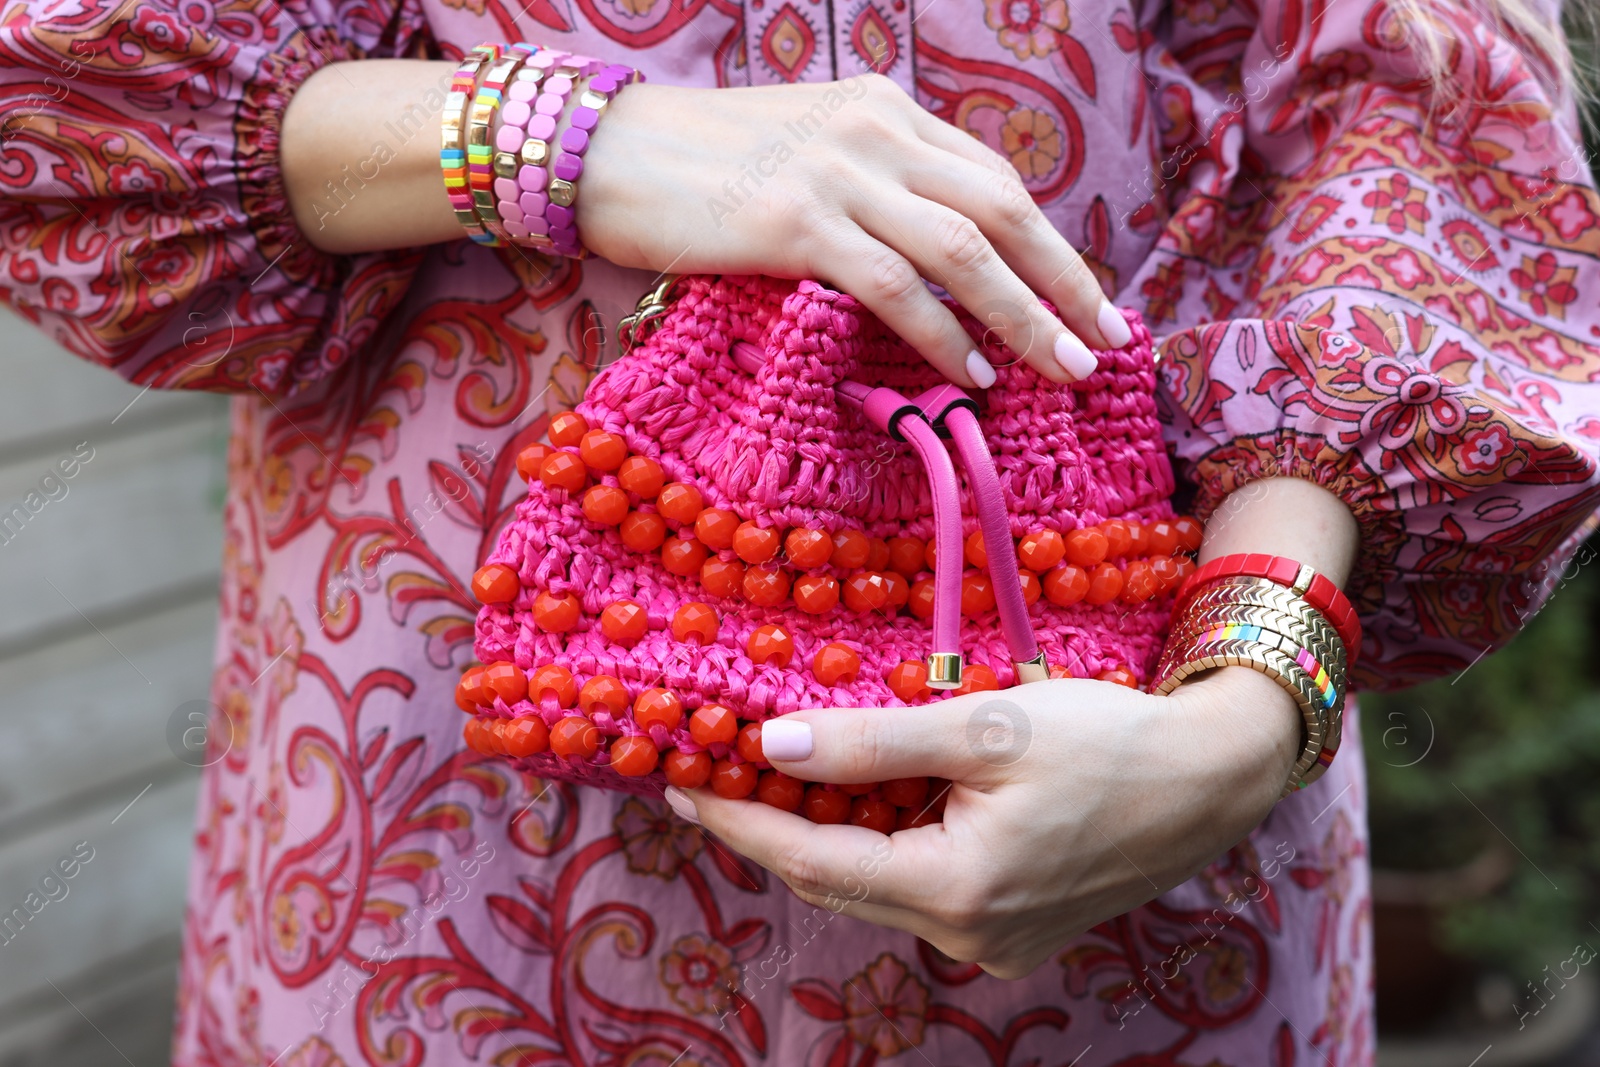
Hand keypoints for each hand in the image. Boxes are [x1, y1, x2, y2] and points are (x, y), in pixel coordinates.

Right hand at [579, 76, 1130, 387]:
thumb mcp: (807, 152)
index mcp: (885, 111)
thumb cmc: (700, 167)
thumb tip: (935, 257)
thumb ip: (873, 186)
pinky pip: (894, 284)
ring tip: (1063, 367)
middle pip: (1003, 209)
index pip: (993, 181)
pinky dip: (942, 333)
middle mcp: (876, 131)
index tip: (1085, 300)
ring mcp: (838, 174)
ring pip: (964, 249)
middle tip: (1105, 340)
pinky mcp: (797, 223)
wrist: (604, 153)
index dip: (1050, 246)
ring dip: (1024, 314)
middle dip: (1065, 281)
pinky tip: (971, 373)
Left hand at [665, 666, 1300, 978]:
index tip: (681, 785)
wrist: (1211, 778)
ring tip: (786, 773)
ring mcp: (994, 944)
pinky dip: (887, 845)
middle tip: (717, 775)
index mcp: (956, 891)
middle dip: (775, 828)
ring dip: (832, 833)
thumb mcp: (982, 728)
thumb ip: (872, 745)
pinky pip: (923, 889)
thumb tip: (772, 748)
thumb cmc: (1106, 742)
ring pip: (880, 885)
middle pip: (839, 880)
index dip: (740, 822)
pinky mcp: (1015, 932)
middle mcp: (968, 936)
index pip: (811, 861)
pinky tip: (874, 798)